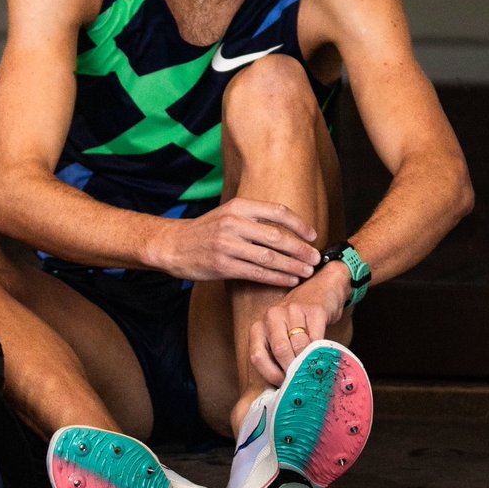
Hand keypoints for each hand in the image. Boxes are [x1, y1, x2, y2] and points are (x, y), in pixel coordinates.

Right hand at [147, 197, 318, 283]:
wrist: (173, 245)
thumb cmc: (205, 231)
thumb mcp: (227, 214)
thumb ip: (253, 219)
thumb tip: (288, 230)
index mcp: (238, 206)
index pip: (277, 212)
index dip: (299, 225)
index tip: (313, 235)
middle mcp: (233, 223)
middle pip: (277, 236)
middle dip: (301, 249)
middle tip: (315, 258)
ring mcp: (227, 245)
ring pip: (269, 257)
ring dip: (292, 266)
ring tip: (307, 272)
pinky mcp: (222, 265)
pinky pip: (257, 273)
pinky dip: (277, 278)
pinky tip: (288, 280)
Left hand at [247, 263, 350, 385]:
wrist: (322, 289)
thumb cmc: (298, 320)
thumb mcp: (281, 334)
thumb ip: (277, 356)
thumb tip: (282, 387)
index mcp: (260, 325)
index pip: (257, 356)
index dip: (270, 374)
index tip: (283, 385)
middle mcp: (272, 316)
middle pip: (279, 351)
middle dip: (291, 370)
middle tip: (301, 381)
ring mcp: (293, 311)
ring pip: (299, 346)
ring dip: (307, 363)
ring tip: (313, 372)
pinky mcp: (314, 310)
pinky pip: (317, 338)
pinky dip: (321, 352)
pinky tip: (323, 357)